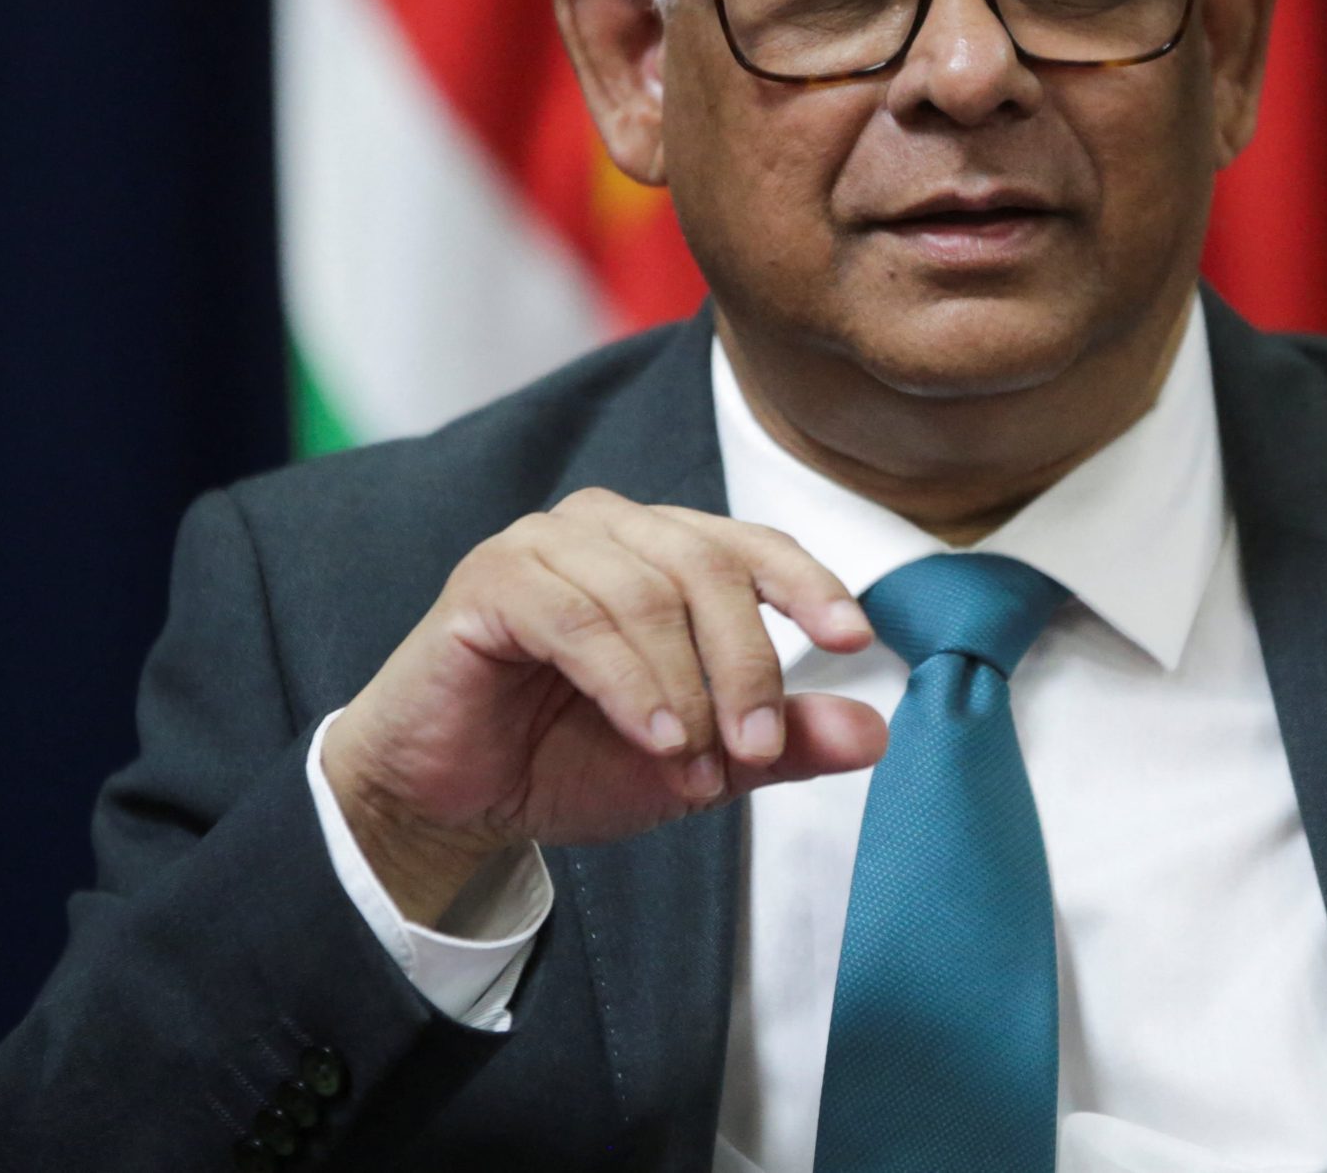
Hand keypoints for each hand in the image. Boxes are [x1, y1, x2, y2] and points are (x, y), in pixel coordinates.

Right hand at [321, 488, 884, 920]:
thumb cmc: (568, 759)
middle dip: (746, 664)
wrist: (452, 798)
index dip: (811, 587)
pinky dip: (627, 681)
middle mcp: (610, 529)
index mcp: (665, 549)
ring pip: (647, 594)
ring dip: (684, 687)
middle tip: (757, 749)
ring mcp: (545, 544)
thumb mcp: (698, 762)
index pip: (755, 547)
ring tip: (695, 761)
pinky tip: (654, 735)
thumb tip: (874, 733)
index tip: (855, 642)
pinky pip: (577, 619)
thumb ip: (781, 744)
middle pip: (710, 569)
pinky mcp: (489, 580)